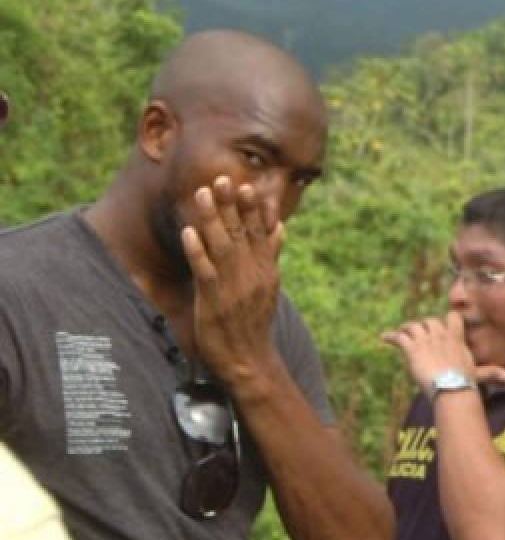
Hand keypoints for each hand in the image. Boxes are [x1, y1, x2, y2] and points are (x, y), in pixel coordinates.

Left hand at [181, 176, 283, 384]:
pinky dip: (198, 252)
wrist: (251, 361)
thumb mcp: (269, 286)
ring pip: (223, 246)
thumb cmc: (254, 323)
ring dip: (212, 219)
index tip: (247, 186)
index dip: (252, 210)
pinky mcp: (215, 302)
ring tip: (202, 195)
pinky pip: (205, 272)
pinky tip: (189, 233)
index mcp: (265, 270)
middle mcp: (252, 274)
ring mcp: (234, 287)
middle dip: (230, 206)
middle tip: (222, 179)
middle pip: (241, 234)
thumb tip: (280, 227)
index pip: (260, 234)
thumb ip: (271, 254)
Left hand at [381, 312, 504, 396]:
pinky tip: (383, 338)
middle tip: (418, 333)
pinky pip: (399, 337)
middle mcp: (440, 335)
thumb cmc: (465, 381)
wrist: (450, 386)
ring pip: (413, 326)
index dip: (445, 320)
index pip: (451, 317)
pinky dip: (391, 336)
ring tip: (401, 334)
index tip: (441, 324)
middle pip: (429, 320)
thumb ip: (492, 373)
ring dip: (406, 329)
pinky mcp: (412, 348)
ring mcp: (425, 340)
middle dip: (423, 325)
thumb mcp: (478, 374)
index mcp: (456, 337)